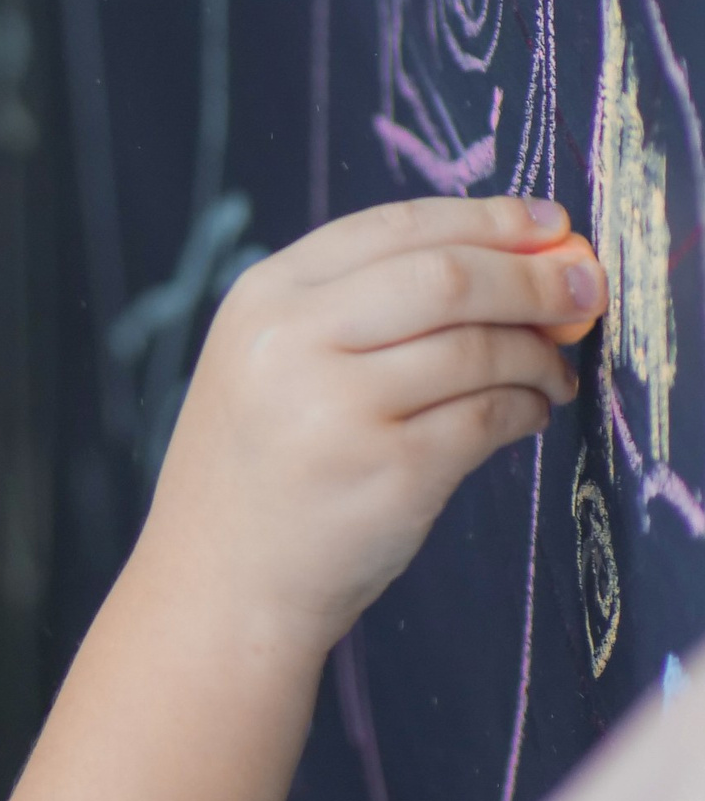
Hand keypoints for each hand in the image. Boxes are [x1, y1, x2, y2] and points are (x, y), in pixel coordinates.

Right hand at [136, 197, 596, 667]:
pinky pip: (489, 417)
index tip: (549, 224)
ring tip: (550, 373)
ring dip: (538, 355)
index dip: (485, 219)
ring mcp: (337, 407)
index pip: (393, 226)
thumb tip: (513, 262)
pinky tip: (527, 413)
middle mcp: (292, 342)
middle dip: (533, 278)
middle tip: (583, 289)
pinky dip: (526, 408)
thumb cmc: (260, 468)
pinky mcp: (390, 471)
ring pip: (480, 348)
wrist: (218, 581)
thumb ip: (362, 306)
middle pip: (448, 276)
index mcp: (262, 298)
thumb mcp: (270, 361)